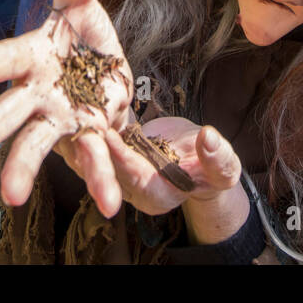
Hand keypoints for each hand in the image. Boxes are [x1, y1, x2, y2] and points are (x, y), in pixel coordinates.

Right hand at [0, 0, 133, 216]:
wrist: (105, 75)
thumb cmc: (81, 37)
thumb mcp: (84, 4)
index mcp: (33, 55)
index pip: (8, 58)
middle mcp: (36, 92)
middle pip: (8, 113)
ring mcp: (58, 119)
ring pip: (36, 144)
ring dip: (22, 170)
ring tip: (11, 197)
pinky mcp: (85, 139)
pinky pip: (92, 160)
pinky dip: (101, 182)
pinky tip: (110, 205)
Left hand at [97, 117, 243, 219]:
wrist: (201, 159)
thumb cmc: (214, 168)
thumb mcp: (224, 167)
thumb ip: (217, 157)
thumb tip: (208, 136)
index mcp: (158, 197)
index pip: (135, 178)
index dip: (123, 158)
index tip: (112, 137)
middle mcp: (134, 189)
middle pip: (110, 167)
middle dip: (96, 146)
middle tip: (86, 122)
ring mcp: (122, 170)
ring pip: (99, 155)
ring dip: (89, 135)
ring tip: (79, 110)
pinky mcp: (118, 152)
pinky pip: (101, 140)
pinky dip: (93, 125)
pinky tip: (85, 105)